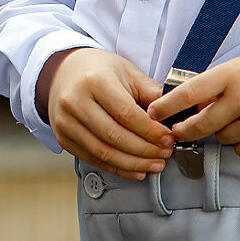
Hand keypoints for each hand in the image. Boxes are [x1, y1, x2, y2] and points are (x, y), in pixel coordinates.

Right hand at [43, 47, 173, 180]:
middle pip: (114, 136)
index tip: (168, 138)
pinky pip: (93, 159)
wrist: (64, 71)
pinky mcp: (63, 138)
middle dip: (145, 150)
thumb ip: (151, 93)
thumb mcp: (127, 72)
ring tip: (154, 164)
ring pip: (104, 152)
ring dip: (134, 163)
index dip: (150, 131)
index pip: (126, 113)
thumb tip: (176, 113)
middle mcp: (75, 101)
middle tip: (165, 153)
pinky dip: (117, 168)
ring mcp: (66, 122)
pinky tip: (135, 169)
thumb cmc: (99, 71)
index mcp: (94, 81)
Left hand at [146, 43, 239, 158]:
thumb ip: (217, 84)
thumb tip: (191, 106)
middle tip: (178, 132)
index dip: (166, 107)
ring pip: (221, 139)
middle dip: (185, 130)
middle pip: (199, 125)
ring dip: (222, 132)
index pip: (188, 94)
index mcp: (230, 75)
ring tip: (238, 116)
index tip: (152, 113)